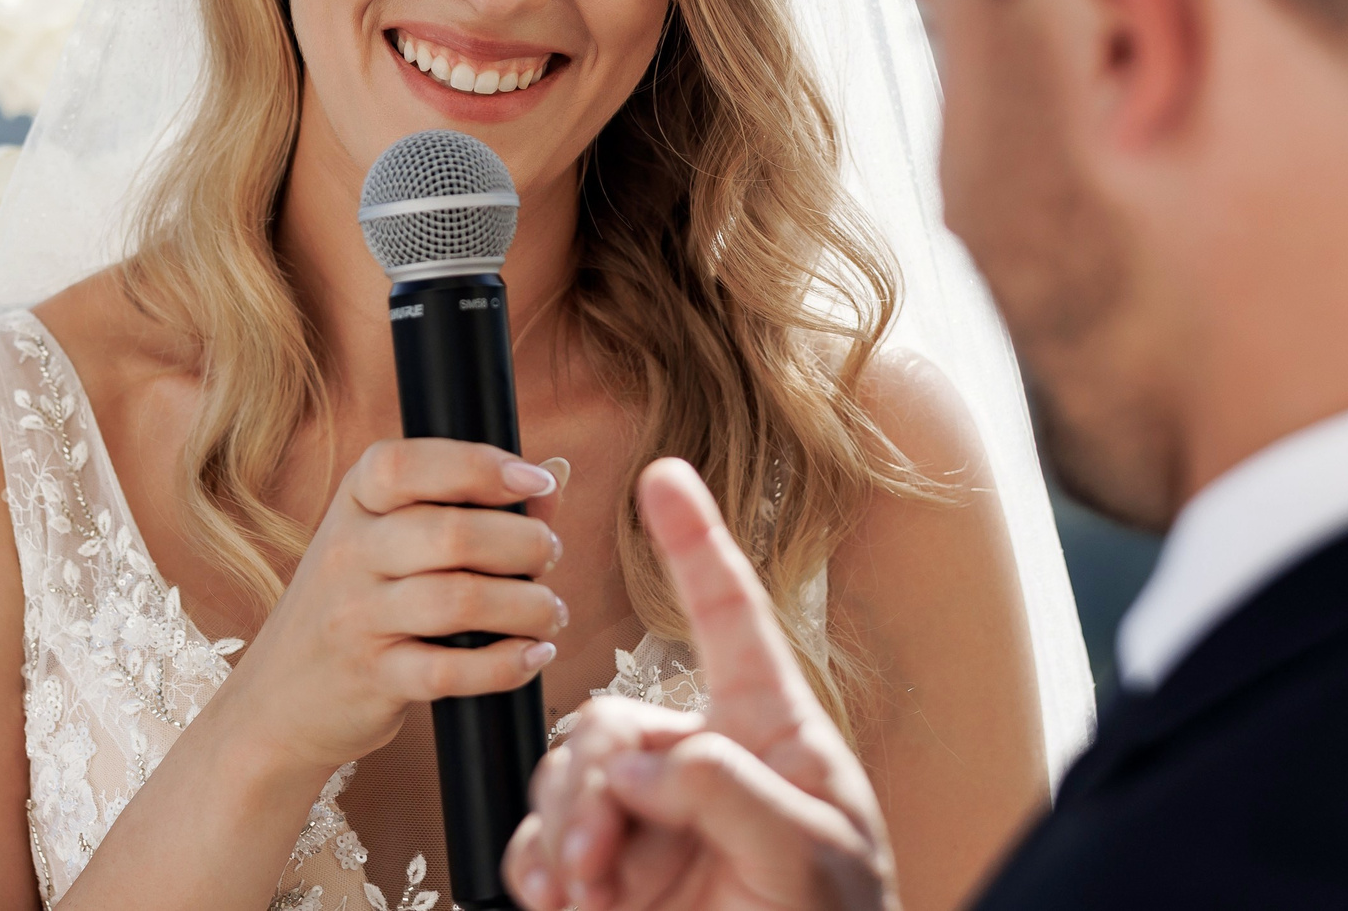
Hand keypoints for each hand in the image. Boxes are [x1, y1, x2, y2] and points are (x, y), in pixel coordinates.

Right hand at [214, 438, 565, 777]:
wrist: (277, 699)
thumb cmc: (356, 604)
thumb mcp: (389, 541)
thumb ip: (467, 505)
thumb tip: (552, 476)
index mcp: (354, 502)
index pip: (406, 464)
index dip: (480, 466)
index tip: (538, 483)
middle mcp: (348, 552)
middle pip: (451, 534)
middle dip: (524, 544)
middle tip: (549, 557)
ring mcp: (355, 617)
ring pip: (460, 601)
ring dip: (528, 606)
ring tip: (549, 612)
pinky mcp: (372, 678)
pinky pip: (450, 670)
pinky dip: (506, 664)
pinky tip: (532, 655)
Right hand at [505, 458, 898, 910]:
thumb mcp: (811, 862)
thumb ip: (729, 791)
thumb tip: (636, 760)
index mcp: (771, 738)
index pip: (729, 620)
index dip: (696, 544)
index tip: (664, 479)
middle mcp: (702, 767)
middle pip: (610, 719)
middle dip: (592, 785)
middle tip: (602, 860)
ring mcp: (649, 823)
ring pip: (565, 777)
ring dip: (563, 832)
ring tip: (586, 892)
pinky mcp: (606, 877)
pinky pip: (540, 841)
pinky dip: (536, 864)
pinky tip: (556, 899)